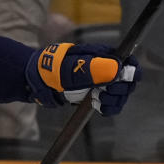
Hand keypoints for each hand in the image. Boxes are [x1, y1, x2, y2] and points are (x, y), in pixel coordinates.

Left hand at [25, 42, 140, 115]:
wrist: (32, 82)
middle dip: (121, 89)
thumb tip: (117, 68)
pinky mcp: (93, 94)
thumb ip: (90, 68)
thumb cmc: (48, 70)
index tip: (123, 82)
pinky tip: (100, 109)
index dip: (130, 72)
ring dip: (115, 100)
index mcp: (100, 55)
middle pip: (127, 79)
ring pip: (120, 93)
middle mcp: (103, 67)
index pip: (127, 60)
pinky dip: (109, 107)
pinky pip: (110, 102)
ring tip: (99, 102)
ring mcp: (99, 81)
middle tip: (105, 94)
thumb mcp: (67, 68)